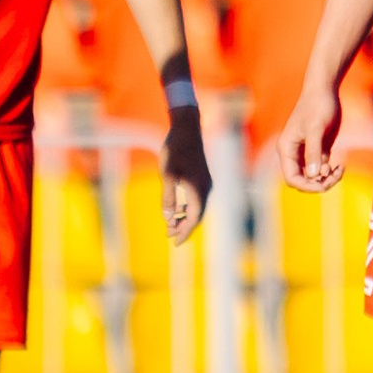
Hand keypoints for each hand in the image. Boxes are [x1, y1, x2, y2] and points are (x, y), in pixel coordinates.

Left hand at [160, 107, 209, 246]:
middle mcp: (206, 189)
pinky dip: (188, 207)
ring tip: (171, 225)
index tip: (174, 243)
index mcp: (198, 190)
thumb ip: (168, 197)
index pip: (193, 219)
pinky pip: (198, 199)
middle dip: (184, 228)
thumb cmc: (175, 150)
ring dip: (185, 217)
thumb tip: (169, 218)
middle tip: (170, 236)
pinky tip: (177, 207)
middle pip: (197, 216)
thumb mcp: (167, 174)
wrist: (187, 129)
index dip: (184, 232)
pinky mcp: (203, 177)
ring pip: (197, 208)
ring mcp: (206, 183)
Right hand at [277, 80, 345, 192]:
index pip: (291, 178)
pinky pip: (322, 170)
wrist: (324, 91)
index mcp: (286, 149)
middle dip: (318, 183)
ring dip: (326, 179)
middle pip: (302, 181)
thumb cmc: (317, 106)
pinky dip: (331, 172)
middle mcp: (293, 153)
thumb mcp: (316, 128)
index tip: (324, 184)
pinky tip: (341, 165)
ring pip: (313, 177)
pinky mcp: (318, 150)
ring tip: (340, 169)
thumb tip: (313, 176)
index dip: (306, 186)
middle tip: (336, 175)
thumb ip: (313, 152)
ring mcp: (305, 153)